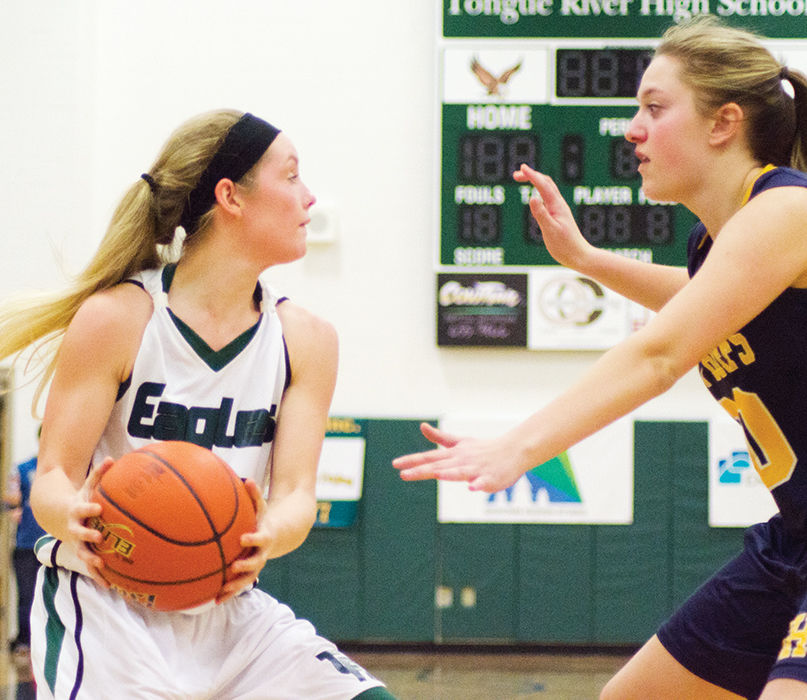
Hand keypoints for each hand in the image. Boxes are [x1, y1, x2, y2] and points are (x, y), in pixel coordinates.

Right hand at [73, 457, 114, 587]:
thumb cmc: (81, 500)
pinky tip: (110, 586)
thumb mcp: (87, 487)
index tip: (97, 508)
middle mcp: (75, 529)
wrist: (60, 517)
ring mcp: (77, 543)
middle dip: (87, 536)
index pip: (83, 509)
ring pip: (82, 553)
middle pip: (79, 534)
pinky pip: (90, 568)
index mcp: (78, 512)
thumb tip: (112, 459)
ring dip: (90, 560)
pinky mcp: (82, 553)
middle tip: (98, 538)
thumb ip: (99, 474)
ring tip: (101, 566)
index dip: (89, 509)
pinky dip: (98, 577)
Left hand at [216, 479, 265, 603]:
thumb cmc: (263, 518)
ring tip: (221, 592)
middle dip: (245, 566)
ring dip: (235, 587)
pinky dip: (228, 594)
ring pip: (247, 579)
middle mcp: (262, 554)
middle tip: (233, 567)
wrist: (278, 535)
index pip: (260, 538)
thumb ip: (255, 495)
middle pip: (256, 563)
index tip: (242, 538)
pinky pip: (238, 585)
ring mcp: (256, 566)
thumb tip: (248, 480)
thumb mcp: (262, 506)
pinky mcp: (248, 573)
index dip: (253, 539)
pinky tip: (213, 601)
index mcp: (264, 537)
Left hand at [392, 423, 527, 492]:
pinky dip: (478, 484)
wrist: (513, 450)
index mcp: (453, 454)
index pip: (429, 457)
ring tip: (436, 475)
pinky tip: (472, 487)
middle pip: (439, 465)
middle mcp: (462, 460)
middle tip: (403, 474)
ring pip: (459, 472)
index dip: (412, 461)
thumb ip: (440, 437)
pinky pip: (484, 482)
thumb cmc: (484, 448)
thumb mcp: (460, 442)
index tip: (395, 464)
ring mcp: (476, 468)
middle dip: (421, 470)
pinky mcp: (490, 478)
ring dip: (448, 474)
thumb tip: (422, 426)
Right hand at [513, 164, 592, 269]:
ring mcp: (559, 209)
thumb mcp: (550, 230)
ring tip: (522, 180)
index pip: (543, 185)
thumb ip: (541, 214)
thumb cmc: (565, 246)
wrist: (578, 255)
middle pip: (546, 182)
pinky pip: (547, 197)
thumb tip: (532, 197)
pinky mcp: (557, 215)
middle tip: (516, 175)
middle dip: (532, 175)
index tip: (521, 168)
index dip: (532, 175)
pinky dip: (539, 190)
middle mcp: (558, 204)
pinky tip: (534, 196)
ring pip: (547, 188)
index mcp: (557, 206)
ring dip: (535, 181)